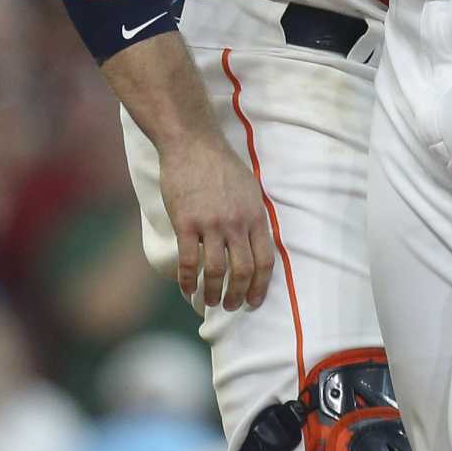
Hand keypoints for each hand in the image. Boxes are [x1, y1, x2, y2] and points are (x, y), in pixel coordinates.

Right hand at [156, 134, 274, 311]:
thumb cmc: (220, 165)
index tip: (254, 301)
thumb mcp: (249, 189)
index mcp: (255, 215)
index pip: (265, 260)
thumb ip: (253, 216)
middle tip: (232, 306)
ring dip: (214, 292)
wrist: (192, 143)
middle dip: (239, 295)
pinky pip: (189, 260)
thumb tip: (257, 244)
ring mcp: (211, 223)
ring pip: (217, 270)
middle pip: (243, 270)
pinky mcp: (186, 222)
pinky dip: (188, 280)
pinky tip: (186, 288)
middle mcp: (237, 222)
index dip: (260, 285)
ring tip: (210, 301)